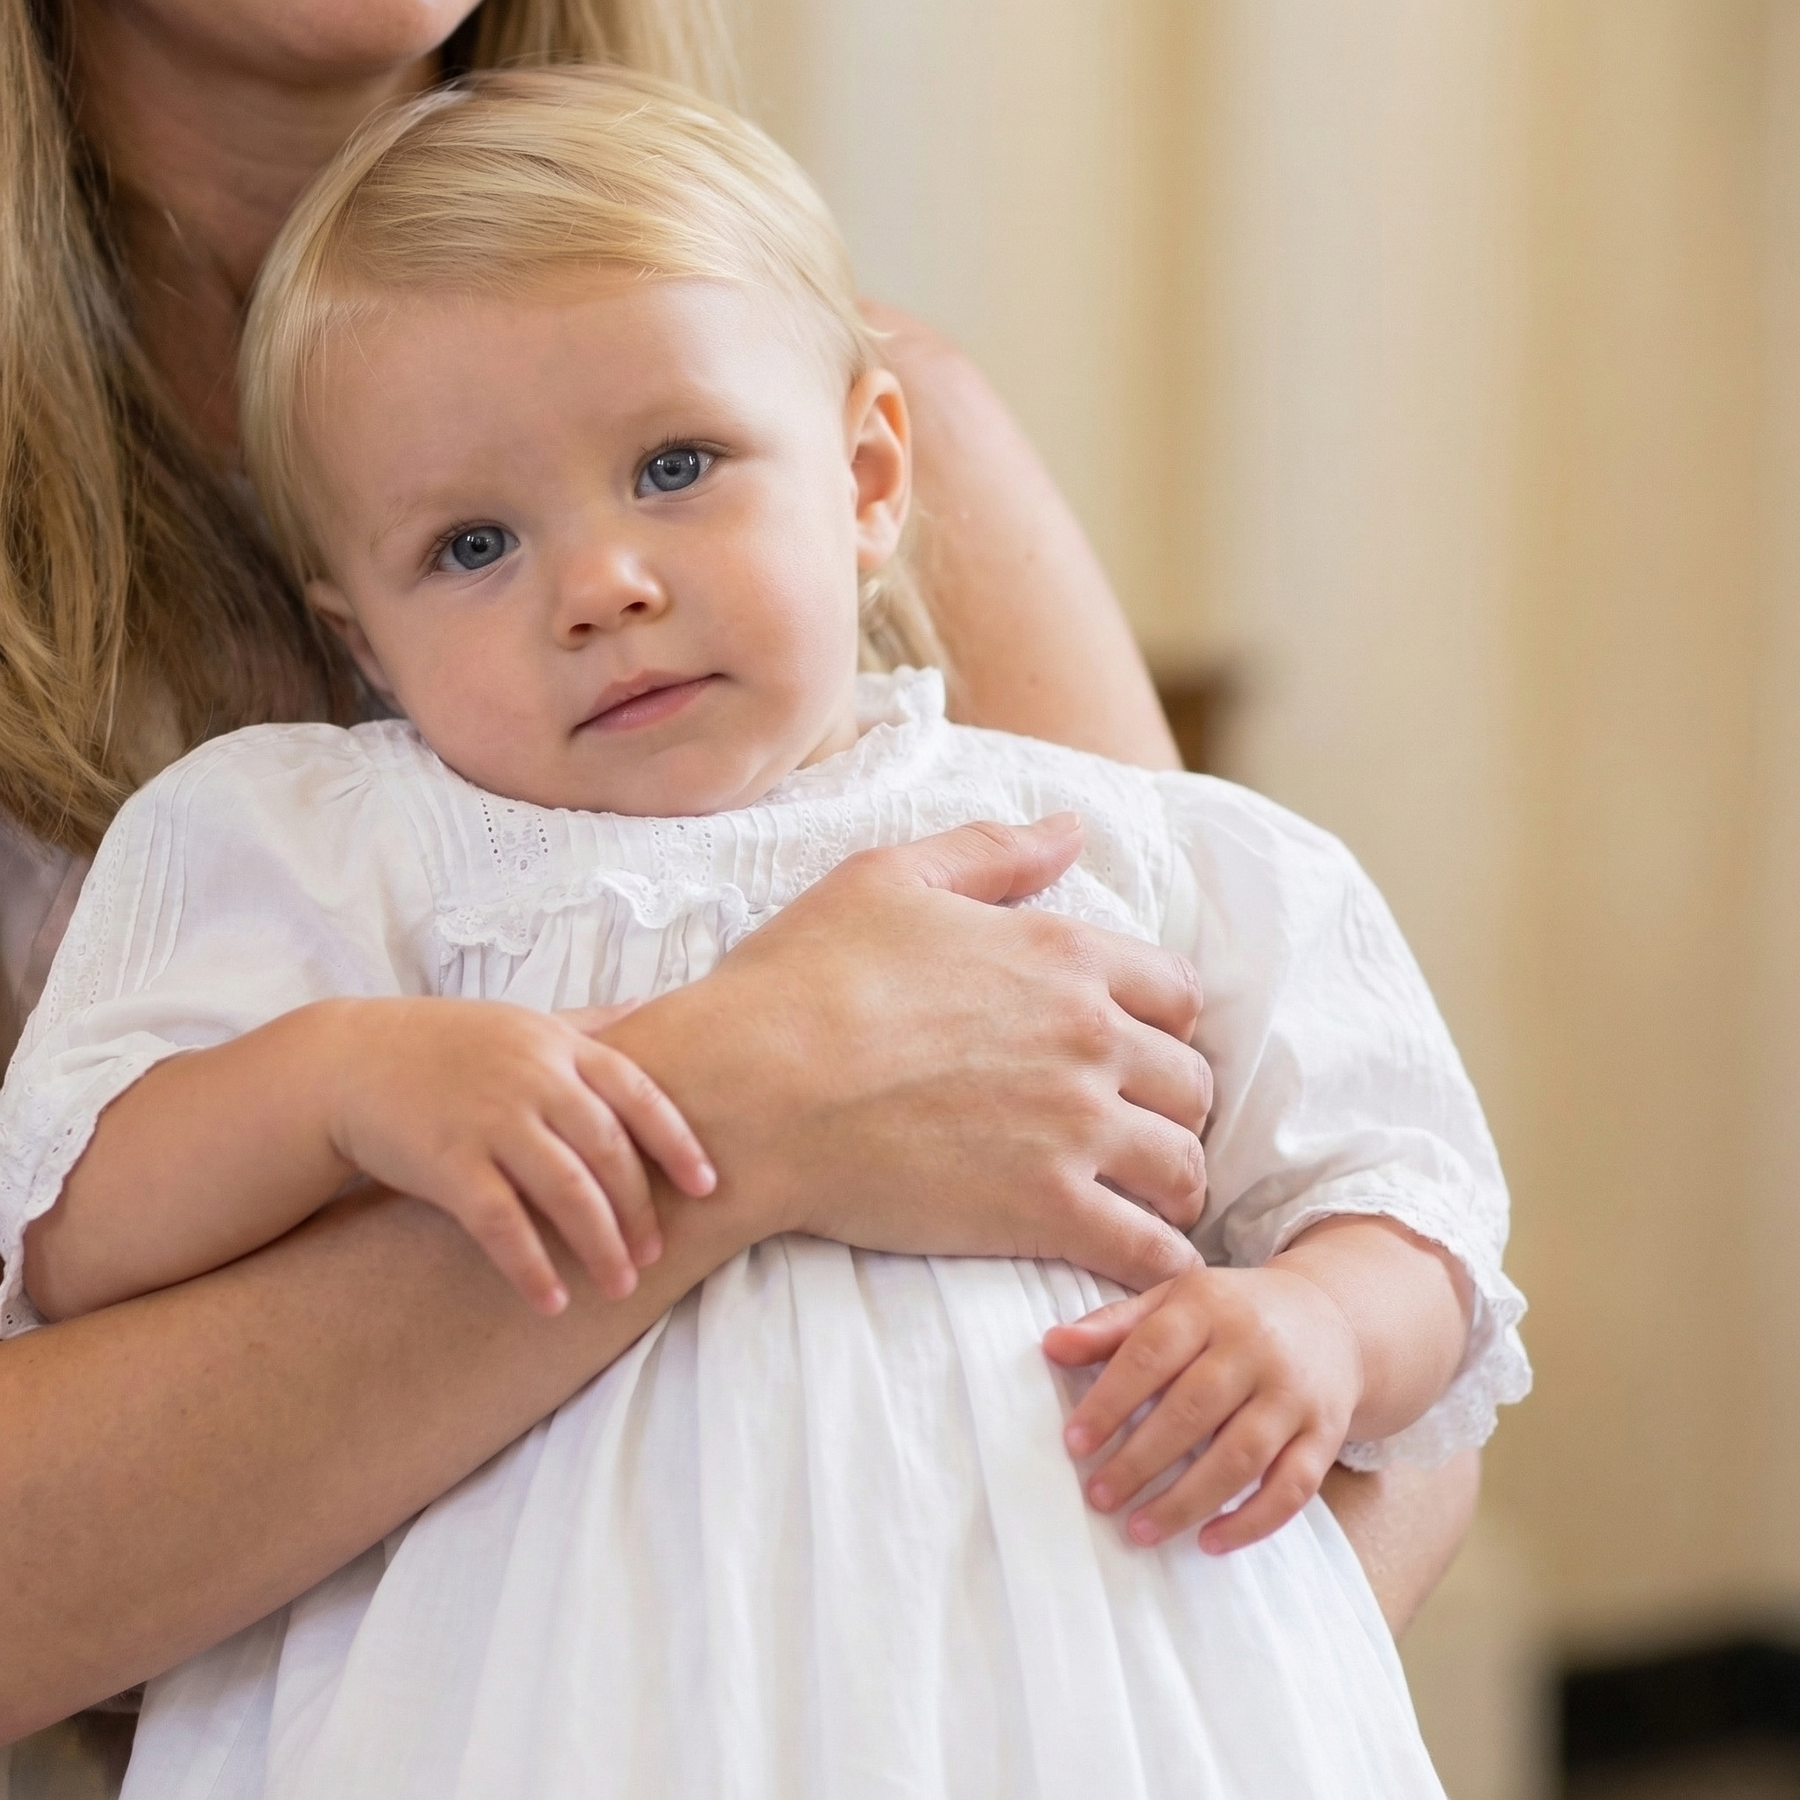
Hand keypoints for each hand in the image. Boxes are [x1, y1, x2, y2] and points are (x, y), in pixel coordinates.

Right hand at [323, 998, 715, 1312]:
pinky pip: (501, 1224)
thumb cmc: (446, 1045)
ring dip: (600, 1245)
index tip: (708, 1187)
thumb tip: (653, 1004)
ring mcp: (490, 1119)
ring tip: (620, 1288)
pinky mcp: (447, 1161)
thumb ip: (590, 1021)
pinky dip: (531, 1265)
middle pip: (610, 1152)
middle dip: (640, 1210)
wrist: (345, 1061)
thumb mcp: (524, 1022)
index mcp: (559, 1047)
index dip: (678, 1144)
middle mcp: (533, 1079)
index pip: (639, 1095)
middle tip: (657, 1256)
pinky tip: (552, 1301)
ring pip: (567, 1191)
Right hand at [605, 815, 1212, 1290]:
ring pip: (1183, 1164)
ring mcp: (1073, 1126)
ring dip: (1172, 1185)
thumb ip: (992, 852)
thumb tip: (1072, 828)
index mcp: (1061, 953)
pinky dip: (1158, 1257)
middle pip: (1191, 1080)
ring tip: (1144, 1201)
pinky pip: (1147, 1246)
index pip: (1177, 992)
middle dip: (1172, 1106)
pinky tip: (1139, 1259)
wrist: (749, 1088)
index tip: (1133, 1051)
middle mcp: (1088, 1036)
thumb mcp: (891, 879)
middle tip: (1137, 1130)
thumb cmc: (804, 978)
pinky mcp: (1045, 1209)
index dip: (1165, 1023)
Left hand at [1043, 1261, 1362, 1552]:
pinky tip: (1210, 1542)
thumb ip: (1113, 1327)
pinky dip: (1252, 1521)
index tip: (1073, 1443)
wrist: (1331, 1317)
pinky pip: (1293, 1487)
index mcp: (1207, 1306)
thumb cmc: (1230, 1315)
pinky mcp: (1325, 1435)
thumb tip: (1051, 1346)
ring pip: (1241, 1455)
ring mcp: (1294, 1394)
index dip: (1110, 1400)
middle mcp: (1254, 1348)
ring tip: (1139, 1530)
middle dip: (1140, 1459)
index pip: (1151, 1353)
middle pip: (1193, 1409)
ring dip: (1187, 1500)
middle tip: (1098, 1496)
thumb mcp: (1173, 1301)